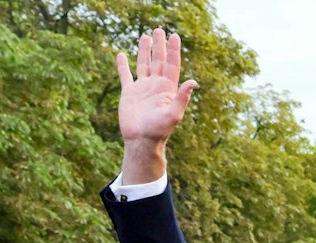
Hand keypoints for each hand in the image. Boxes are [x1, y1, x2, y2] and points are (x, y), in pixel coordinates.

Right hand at [116, 29, 196, 146]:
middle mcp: (156, 86)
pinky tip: (121, 55)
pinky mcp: (128, 93)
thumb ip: (183, 97)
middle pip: (159, 60)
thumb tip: (194, 82)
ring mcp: (142, 88)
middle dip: (159, 46)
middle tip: (159, 30)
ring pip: (143, 65)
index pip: (172, 65)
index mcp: (168, 89)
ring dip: (144, 51)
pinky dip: (122, 66)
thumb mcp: (174, 114)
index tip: (175, 36)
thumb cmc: (160, 130)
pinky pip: (125, 76)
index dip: (174, 51)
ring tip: (145, 36)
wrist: (142, 140)